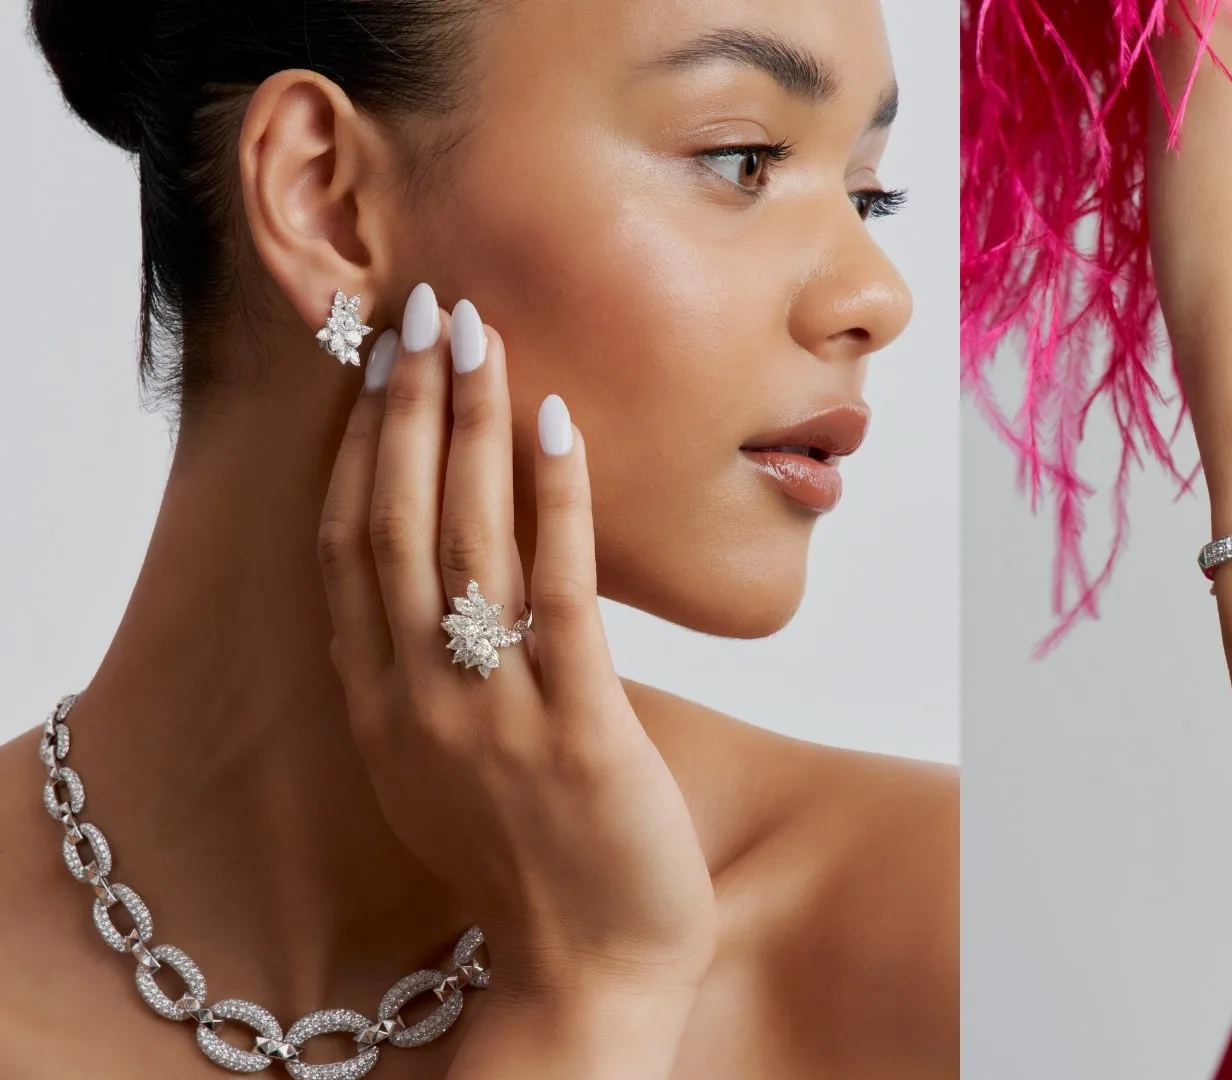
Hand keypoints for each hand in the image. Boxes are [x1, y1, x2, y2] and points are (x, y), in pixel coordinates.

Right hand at [316, 284, 716, 1019]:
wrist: (588, 971)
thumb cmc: (533, 865)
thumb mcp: (446, 768)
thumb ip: (428, 682)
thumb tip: (448, 592)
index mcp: (379, 708)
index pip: (349, 550)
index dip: (358, 450)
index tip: (376, 368)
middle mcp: (417, 700)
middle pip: (393, 523)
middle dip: (404, 409)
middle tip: (421, 311)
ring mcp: (491, 713)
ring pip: (463, 541)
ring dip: (467, 427)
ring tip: (475, 337)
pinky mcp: (576, 727)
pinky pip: (556, 592)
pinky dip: (552, 502)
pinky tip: (556, 427)